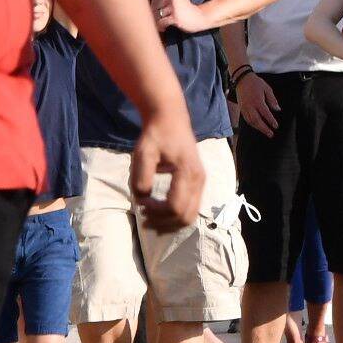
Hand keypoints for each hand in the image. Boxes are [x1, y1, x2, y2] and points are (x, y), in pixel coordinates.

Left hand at [128, 110, 206, 232]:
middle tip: (143, 217)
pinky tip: (160, 215)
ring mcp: (201, 182)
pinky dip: (176, 217)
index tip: (141, 202)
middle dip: (163, 223)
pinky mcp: (198, 183)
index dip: (156, 212)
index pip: (175, 207)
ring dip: (170, 224)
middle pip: (185, 217)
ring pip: (190, 216)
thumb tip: (143, 199)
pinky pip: (191, 209)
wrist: (171, 119)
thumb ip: (141, 178)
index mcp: (187, 172)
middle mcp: (199, 180)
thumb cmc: (156, 135)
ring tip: (150, 220)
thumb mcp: (143, 153)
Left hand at [148, 0, 205, 34]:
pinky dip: (161, 27)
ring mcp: (174, 7)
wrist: (200, 17)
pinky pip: (161, 22)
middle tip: (158, 21)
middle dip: (154, 15)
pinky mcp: (175, 17)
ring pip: (156, 15)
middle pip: (154, 7)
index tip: (157, 13)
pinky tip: (164, 28)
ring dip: (156, 22)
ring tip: (161, 25)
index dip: (153, 7)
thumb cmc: (186, 9)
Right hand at [233, 70, 280, 136]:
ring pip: (251, 122)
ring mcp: (244, 108)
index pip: (265, 114)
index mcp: (258, 101)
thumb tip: (277, 109)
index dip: (271, 121)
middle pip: (257, 121)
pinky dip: (252, 124)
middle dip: (264, 129)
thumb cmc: (256, 83)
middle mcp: (250, 106)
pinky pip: (246, 119)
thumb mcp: (267, 89)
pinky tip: (257, 126)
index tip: (276, 126)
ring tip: (265, 132)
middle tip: (271, 134)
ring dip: (258, 128)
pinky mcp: (241, 108)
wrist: (242, 79)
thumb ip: (272, 100)